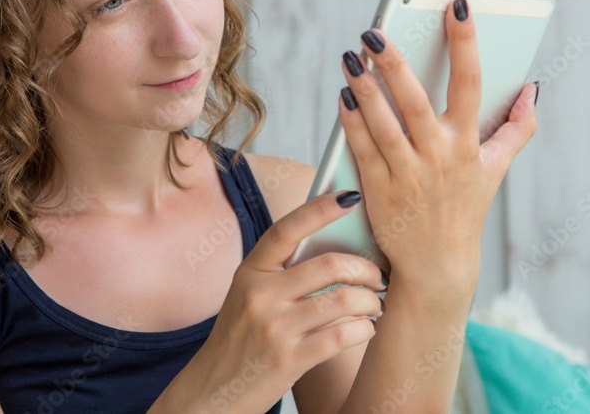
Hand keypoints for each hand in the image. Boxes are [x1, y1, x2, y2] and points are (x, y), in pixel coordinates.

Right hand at [190, 189, 386, 412]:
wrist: (212, 392)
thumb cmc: (240, 339)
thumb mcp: (249, 297)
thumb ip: (282, 273)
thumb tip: (339, 249)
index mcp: (250, 271)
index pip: (287, 229)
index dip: (319, 209)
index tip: (349, 197)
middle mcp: (260, 294)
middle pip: (328, 264)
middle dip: (365, 267)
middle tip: (378, 274)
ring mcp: (274, 328)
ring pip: (343, 299)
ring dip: (370, 300)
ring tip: (375, 304)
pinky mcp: (289, 359)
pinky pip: (343, 335)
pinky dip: (364, 329)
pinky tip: (365, 328)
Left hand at [338, 0, 537, 301]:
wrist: (438, 265)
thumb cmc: (466, 208)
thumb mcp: (496, 169)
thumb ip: (517, 127)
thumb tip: (534, 88)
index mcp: (469, 144)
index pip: (471, 83)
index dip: (465, 42)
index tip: (457, 5)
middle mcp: (439, 157)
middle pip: (415, 100)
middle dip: (394, 63)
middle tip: (374, 31)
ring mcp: (407, 174)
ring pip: (383, 123)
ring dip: (365, 88)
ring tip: (352, 56)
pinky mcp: (378, 190)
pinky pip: (361, 148)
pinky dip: (351, 121)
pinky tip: (343, 96)